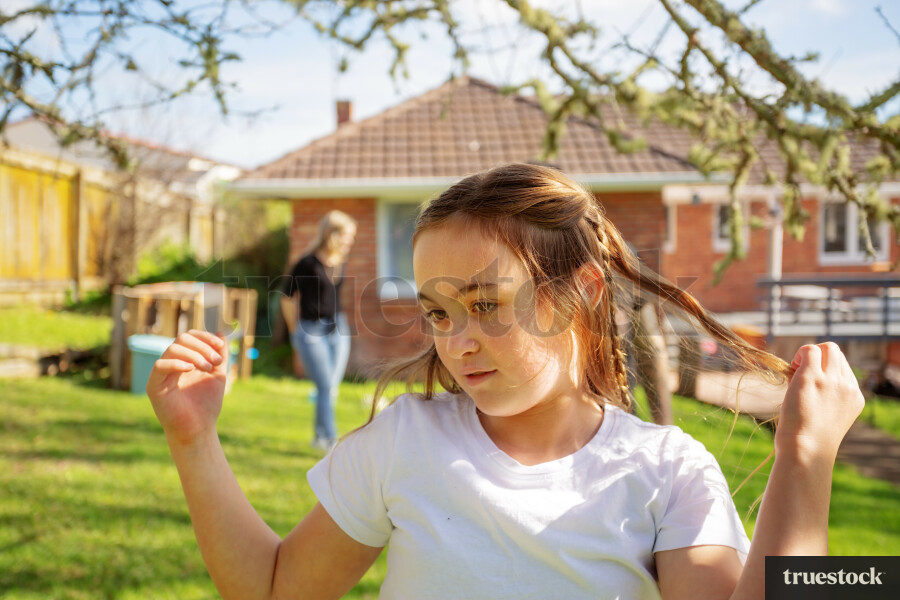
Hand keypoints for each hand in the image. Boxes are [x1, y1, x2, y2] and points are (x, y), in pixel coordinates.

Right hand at [146, 329, 227, 445]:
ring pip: (172, 349)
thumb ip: (219, 355)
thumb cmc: (207, 405)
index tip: (221, 345)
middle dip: (202, 346)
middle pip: (181, 339)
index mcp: (184, 360)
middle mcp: (171, 365)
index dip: (205, 336)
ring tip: (207, 368)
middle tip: (216, 362)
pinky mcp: (154, 386)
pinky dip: (177, 363)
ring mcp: (161, 374)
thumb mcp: (217, 375)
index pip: (189, 337)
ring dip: (194, 355)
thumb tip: (222, 333)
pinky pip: (160, 366)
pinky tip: (191, 369)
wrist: (199, 429)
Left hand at [776, 342, 864, 458]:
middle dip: (818, 358)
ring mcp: (832, 381)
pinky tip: (791, 371)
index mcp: (853, 396)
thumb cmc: (808, 439)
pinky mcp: (813, 378)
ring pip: (827, 348)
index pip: (842, 368)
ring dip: (808, 355)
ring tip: (796, 373)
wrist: (806, 450)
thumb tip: (799, 374)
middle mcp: (847, 386)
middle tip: (801, 375)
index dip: (823, 371)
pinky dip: (798, 355)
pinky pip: (809, 350)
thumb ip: (823, 395)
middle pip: (836, 353)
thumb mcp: (825, 415)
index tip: (809, 385)